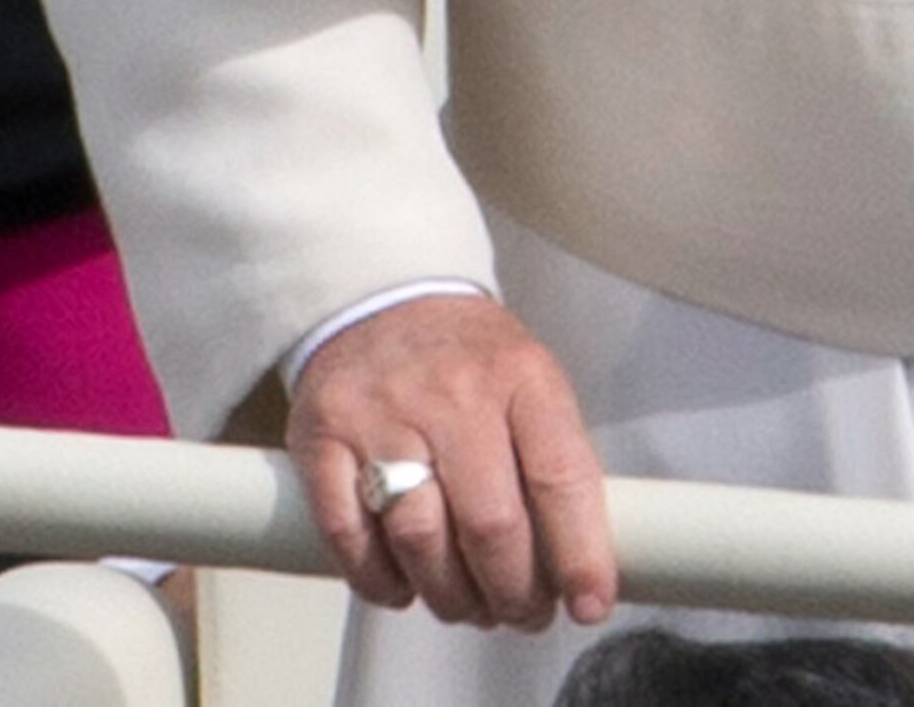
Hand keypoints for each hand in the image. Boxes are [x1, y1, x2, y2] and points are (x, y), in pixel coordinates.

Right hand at [291, 293, 615, 632]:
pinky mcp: (323, 438)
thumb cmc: (470, 356)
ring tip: (467, 607)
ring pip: (420, 537)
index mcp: (523, 378)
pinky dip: (377, 578)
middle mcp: (456, 395)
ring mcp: (384, 415)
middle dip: (512, 590)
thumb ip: (549, 457)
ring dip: (449, 594)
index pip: (561, 476)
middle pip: (490, 522)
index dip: (580, 552)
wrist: (383, 297)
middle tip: (522, 614)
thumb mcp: (530, 381)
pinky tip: (402, 588)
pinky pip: (348, 532)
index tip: (590, 602)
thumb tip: (577, 557)